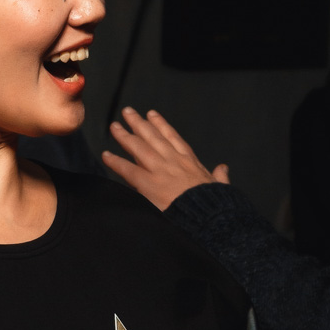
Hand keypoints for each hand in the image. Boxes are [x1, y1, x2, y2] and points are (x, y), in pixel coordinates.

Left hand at [103, 108, 229, 210]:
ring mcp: (160, 170)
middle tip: (127, 112)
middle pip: (152, 137)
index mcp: (190, 161)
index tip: (152, 114)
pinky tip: (106, 155)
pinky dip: (116, 162)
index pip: (173, 138)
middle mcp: (173, 161)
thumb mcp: (219, 186)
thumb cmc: (214, 204)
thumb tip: (223, 168)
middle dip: (139, 123)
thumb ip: (219, 176)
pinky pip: (128, 170)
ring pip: (138, 148)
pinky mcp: (149, 184)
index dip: (161, 125)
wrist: (207, 216)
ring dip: (125, 136)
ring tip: (114, 126)